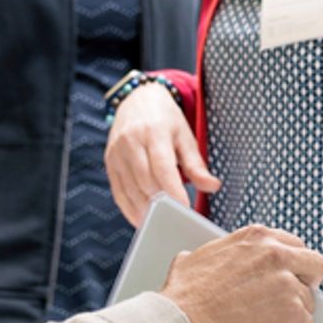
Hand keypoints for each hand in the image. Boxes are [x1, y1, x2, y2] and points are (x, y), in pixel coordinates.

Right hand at [105, 81, 218, 224]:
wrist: (137, 100)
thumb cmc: (166, 120)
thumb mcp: (185, 136)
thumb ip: (197, 164)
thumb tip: (213, 187)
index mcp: (153, 131)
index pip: (162, 167)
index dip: (173, 190)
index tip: (185, 209)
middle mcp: (131, 141)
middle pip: (145, 180)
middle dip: (161, 203)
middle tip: (178, 220)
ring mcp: (116, 153)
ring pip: (130, 189)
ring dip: (146, 210)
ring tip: (163, 223)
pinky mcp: (109, 162)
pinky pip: (118, 192)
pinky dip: (131, 209)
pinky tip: (144, 219)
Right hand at [160, 225, 322, 322]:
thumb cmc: (183, 300)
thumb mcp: (195, 259)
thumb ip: (219, 254)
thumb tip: (213, 259)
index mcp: (256, 239)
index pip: (294, 245)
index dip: (291, 265)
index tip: (286, 276)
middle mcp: (277, 256)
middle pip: (315, 266)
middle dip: (306, 283)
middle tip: (289, 300)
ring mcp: (288, 286)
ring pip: (308, 302)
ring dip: (291, 315)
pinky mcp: (295, 316)